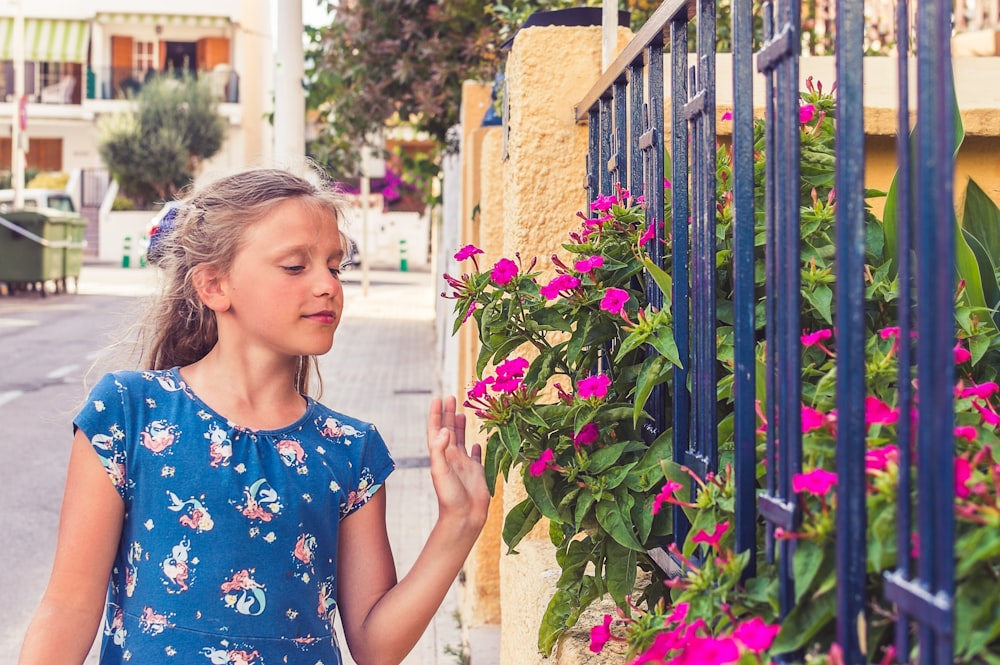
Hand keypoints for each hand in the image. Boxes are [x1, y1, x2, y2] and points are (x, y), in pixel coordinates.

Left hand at [426, 396, 489, 530]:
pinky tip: (477, 440)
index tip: (438, 397)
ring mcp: (464, 464)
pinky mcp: (476, 472)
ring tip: (463, 412)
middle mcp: (451, 457)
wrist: (464, 518)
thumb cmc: (450, 497)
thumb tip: (444, 430)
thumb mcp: (441, 472)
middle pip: (449, 430)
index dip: (437, 414)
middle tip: (452, 397)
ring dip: (461, 426)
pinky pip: (476, 455)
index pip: (437, 429)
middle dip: (449, 414)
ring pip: (461, 440)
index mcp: (441, 455)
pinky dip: (476, 446)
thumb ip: (440, 450)